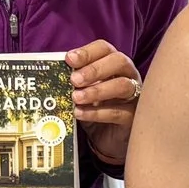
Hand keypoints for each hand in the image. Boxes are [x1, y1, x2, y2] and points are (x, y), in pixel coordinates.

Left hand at [68, 38, 142, 166]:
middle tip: (74, 80)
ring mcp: (134, 96)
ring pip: (122, 85)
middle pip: (119, 61)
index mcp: (113, 64)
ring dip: (97, 90)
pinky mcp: (134, 117)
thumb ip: (73, 81)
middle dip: (95, 69)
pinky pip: (118, 112)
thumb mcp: (82, 92)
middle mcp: (128, 75)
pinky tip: (80, 114)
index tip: (69, 59)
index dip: (88, 52)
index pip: (104, 49)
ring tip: (76, 98)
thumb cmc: (95, 109)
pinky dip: (97, 113)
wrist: (107, 138)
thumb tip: (54, 73)